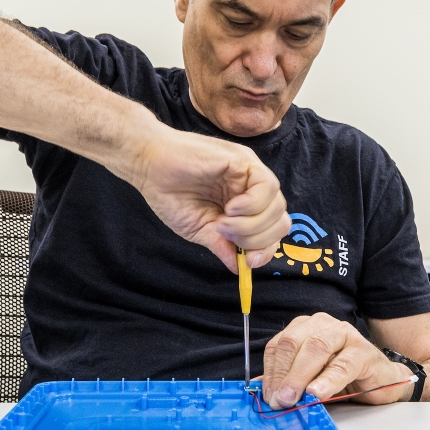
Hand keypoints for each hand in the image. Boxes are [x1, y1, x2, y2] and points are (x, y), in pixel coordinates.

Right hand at [132, 126, 289, 272]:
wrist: (149, 167)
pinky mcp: (244, 160)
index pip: (271, 231)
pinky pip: (267, 186)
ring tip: (223, 222)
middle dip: (259, 239)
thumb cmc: (169, 194)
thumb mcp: (199, 230)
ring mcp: (249, 174)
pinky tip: (230, 208)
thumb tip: (238, 269)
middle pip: (280, 221)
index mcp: (243, 207)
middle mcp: (250, 190)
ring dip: (250, 223)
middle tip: (229, 236)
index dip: (266, 249)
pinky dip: (252, 204)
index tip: (248, 261)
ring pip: (277, 206)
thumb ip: (222, 245)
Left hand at [262, 313, 415, 408]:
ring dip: (301, 376)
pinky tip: (318, 393)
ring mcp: (344, 334)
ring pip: (316, 348)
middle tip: (279, 400)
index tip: (268, 396)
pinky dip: (327, 381)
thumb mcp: (309, 378)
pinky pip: (342, 365)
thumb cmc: (343, 378)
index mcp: (304, 328)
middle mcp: (322, 326)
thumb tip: (259, 389)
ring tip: (294, 398)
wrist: (381, 381)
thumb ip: (286, 380)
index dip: (270, 372)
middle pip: (293, 344)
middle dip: (283, 374)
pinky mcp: (363, 350)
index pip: (279, 346)